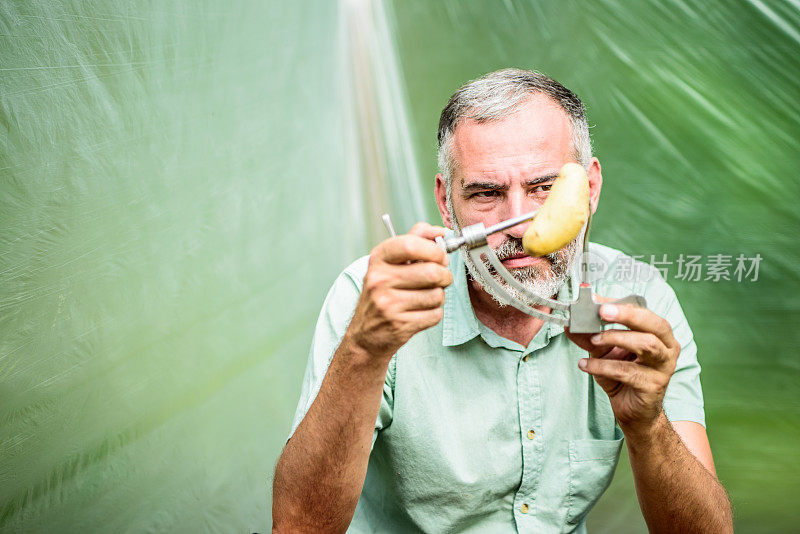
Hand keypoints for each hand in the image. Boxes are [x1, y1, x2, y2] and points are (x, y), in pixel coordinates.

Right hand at [346, 222, 452, 362]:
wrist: (366, 335)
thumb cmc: (383, 293)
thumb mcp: (389, 263)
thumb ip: (414, 241)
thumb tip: (440, 232)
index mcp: (378, 260)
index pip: (410, 244)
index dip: (434, 249)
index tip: (441, 255)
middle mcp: (379, 280)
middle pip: (431, 271)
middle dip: (444, 275)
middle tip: (441, 278)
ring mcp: (388, 304)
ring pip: (437, 294)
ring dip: (439, 296)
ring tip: (426, 297)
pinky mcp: (400, 325)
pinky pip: (435, 314)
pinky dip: (434, 313)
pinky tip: (420, 312)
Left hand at [565, 300, 679, 435]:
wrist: (634, 412)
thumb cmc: (623, 377)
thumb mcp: (604, 352)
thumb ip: (590, 336)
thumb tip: (570, 323)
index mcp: (659, 333)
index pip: (644, 312)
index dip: (621, 305)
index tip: (597, 300)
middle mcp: (668, 347)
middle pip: (654, 324)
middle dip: (627, 315)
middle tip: (602, 312)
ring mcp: (664, 367)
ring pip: (646, 344)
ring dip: (615, 338)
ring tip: (593, 340)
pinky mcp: (654, 385)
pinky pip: (627, 371)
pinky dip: (603, 366)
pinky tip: (585, 364)